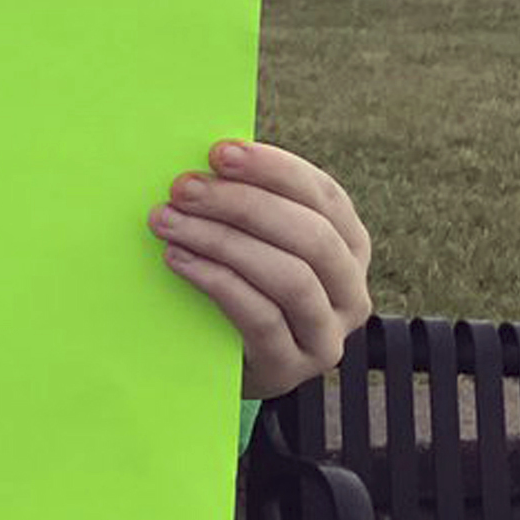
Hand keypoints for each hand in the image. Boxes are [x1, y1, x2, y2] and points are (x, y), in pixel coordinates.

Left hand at [150, 141, 371, 400]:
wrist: (222, 365)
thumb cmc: (235, 286)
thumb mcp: (251, 242)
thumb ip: (245, 205)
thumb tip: (207, 158)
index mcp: (349, 245)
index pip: (323, 195)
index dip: (273, 169)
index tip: (219, 152)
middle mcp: (351, 290)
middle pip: (309, 235)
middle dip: (242, 204)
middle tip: (183, 187)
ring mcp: (326, 335)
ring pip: (289, 277)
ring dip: (222, 241)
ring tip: (168, 221)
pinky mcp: (291, 368)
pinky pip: (261, 318)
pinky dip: (217, 282)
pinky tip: (178, 260)